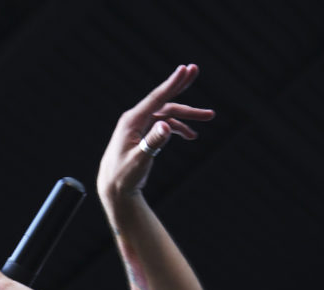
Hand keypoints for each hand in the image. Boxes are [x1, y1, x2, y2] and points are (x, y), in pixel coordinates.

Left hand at [97, 64, 213, 200]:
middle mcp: (135, 120)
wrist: (114, 187)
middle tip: (195, 69)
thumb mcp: (139, 160)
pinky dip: (178, 128)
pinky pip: (164, 126)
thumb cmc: (123, 175)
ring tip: (209, 116)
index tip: (185, 69)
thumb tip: (166, 125)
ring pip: (167, 114)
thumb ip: (152, 143)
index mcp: (132, 122)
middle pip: (162, 100)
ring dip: (187, 116)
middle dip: (179, 86)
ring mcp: (140, 126)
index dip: (172, 83)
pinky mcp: (144, 135)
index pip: (156, 98)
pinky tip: (191, 135)